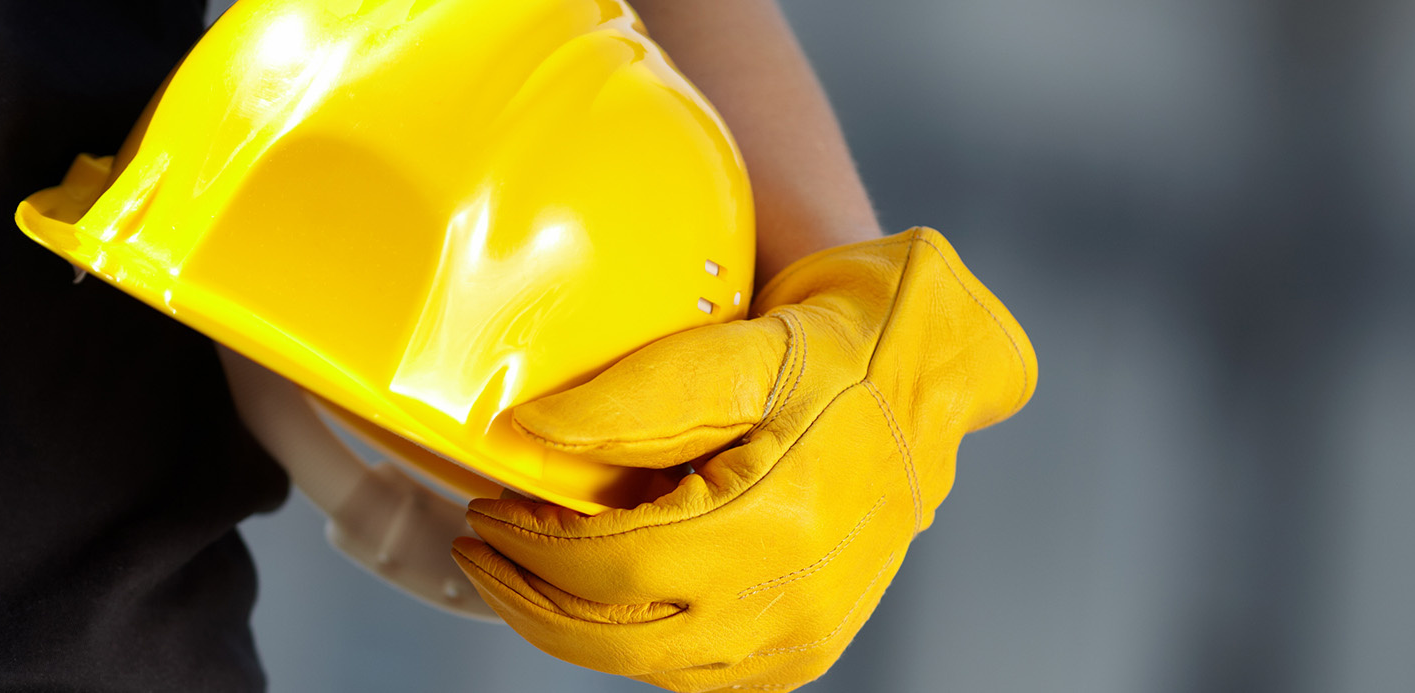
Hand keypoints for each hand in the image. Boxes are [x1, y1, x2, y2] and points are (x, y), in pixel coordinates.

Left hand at [452, 228, 1036, 690]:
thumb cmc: (845, 341)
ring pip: (655, 666)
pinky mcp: (811, 648)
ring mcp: (810, 633)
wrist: (935, 368)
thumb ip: (632, 397)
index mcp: (781, 519)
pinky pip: (700, 675)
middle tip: (480, 548)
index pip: (617, 564)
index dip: (533, 546)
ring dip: (576, 626)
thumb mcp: (739, 347)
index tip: (485, 507)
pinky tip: (606, 596)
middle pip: (622, 636)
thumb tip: (523, 432)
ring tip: (530, 567)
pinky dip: (639, 643)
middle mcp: (800, 596)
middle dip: (530, 600)